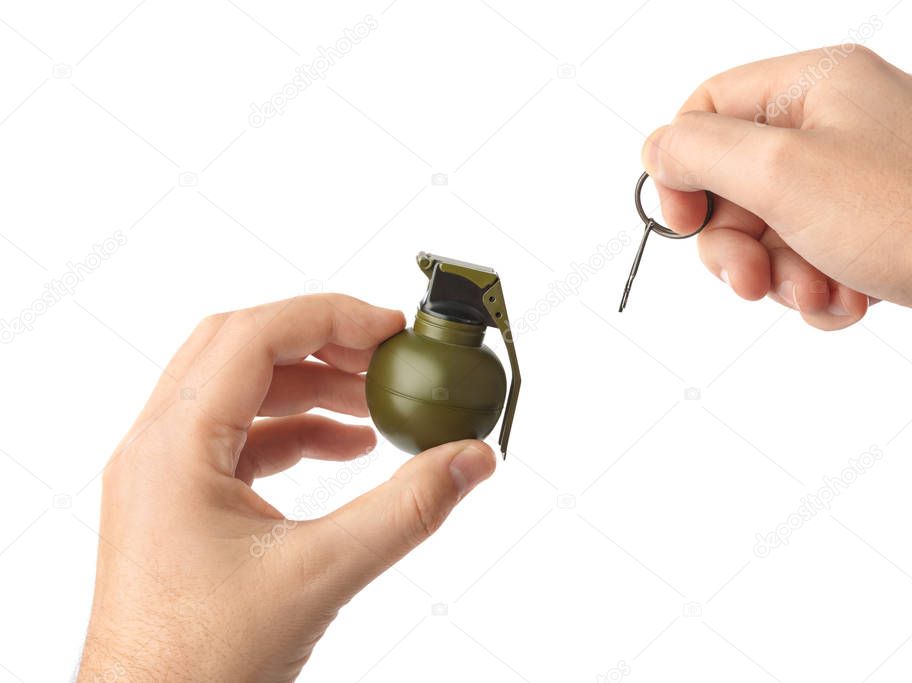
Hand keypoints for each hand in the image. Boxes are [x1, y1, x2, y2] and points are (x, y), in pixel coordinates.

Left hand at [77, 294, 495, 681]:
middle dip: (321, 342)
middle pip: (240, 349)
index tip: (391, 328)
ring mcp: (162, 476)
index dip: (329, 318)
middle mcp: (156, 448)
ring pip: (240, 392)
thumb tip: (471, 460)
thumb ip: (408, 511)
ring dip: (312, 388)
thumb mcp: (321, 575)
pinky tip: (349, 449)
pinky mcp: (180, 503)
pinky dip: (297, 431)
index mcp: (173, 448)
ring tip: (380, 405)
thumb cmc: (201, 664)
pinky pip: (240, 439)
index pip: (252, 337)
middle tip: (386, 353)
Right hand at [642, 45, 911, 377]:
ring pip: (775, 228)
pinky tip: (849, 301)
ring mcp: (866, 177)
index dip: (685, 166)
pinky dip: (820, 287)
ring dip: (781, 274)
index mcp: (820, 83)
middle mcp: (844, 122)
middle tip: (748, 281)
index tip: (685, 221)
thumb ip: (700, 152)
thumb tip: (659, 150)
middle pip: (740, 179)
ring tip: (817, 292)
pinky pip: (816, 256)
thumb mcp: (779, 172)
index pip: (712, 106)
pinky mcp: (884, 226)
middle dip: (738, 242)